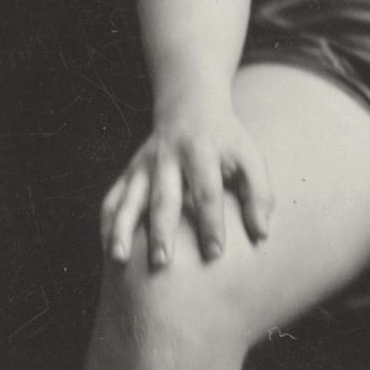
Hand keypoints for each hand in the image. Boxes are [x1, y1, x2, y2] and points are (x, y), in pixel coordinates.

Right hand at [101, 98, 276, 270]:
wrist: (190, 107)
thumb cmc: (226, 141)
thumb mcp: (250, 157)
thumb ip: (259, 193)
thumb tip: (261, 233)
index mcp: (202, 151)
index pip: (206, 192)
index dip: (211, 223)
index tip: (215, 253)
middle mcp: (168, 158)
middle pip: (164, 198)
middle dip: (162, 231)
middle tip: (163, 262)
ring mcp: (143, 166)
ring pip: (129, 199)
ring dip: (122, 229)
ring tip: (119, 258)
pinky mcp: (128, 172)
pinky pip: (112, 199)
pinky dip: (107, 224)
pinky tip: (108, 249)